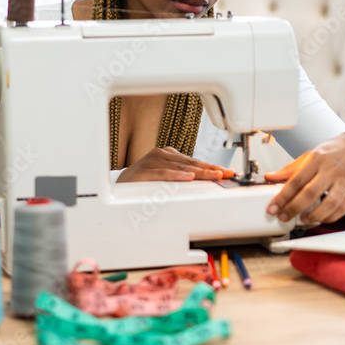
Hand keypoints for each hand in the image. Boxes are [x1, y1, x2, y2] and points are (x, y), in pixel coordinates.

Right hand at [117, 147, 235, 182]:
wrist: (116, 189)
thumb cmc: (144, 184)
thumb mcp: (167, 179)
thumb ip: (183, 177)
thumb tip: (207, 182)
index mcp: (169, 154)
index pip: (196, 161)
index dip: (213, 167)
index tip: (228, 173)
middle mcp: (162, 155)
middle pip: (192, 163)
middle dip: (211, 170)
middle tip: (226, 174)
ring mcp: (153, 161)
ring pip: (182, 167)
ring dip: (200, 172)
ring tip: (215, 176)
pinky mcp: (145, 171)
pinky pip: (164, 173)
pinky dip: (177, 175)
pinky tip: (189, 177)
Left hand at [263, 133, 344, 223]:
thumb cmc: (335, 151)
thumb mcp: (311, 154)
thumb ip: (291, 169)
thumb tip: (271, 177)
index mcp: (317, 159)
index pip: (296, 180)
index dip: (282, 197)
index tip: (273, 208)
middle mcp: (331, 170)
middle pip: (310, 193)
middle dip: (294, 209)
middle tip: (283, 216)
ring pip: (329, 205)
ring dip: (313, 216)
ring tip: (303, 219)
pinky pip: (341, 210)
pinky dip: (329, 218)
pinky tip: (320, 218)